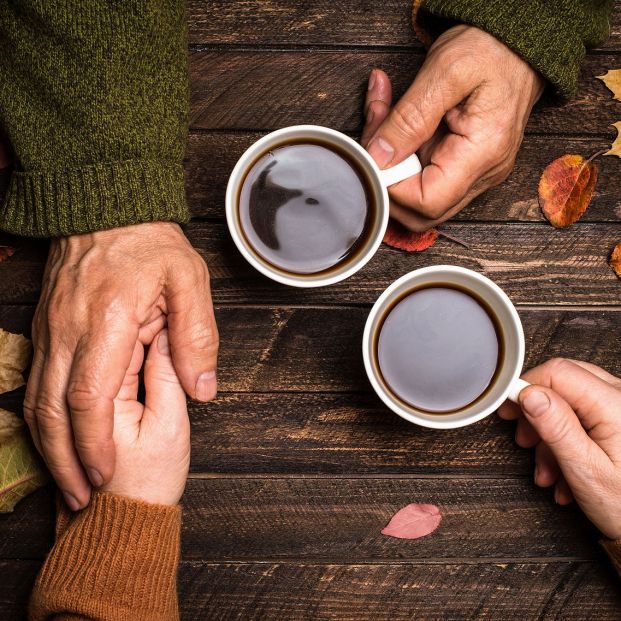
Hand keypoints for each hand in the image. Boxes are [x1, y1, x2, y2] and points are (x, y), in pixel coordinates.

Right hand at [24, 222, 217, 509]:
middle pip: (53, 409)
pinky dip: (44, 421)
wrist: (104, 208)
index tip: (106, 473)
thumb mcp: (190, 279)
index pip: (90, 394)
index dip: (94, 442)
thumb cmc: (151, 244)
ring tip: (69, 483)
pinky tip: (58, 442)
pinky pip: (36, 383)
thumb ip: (198, 335)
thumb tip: (204, 389)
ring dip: (50, 447)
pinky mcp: (46, 331)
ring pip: (37, 401)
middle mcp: (68, 330)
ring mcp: (50, 331)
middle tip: (84, 498)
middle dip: (65, 460)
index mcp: (107, 320)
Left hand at [362, 25, 544, 231]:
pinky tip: (392, 121)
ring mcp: (474, 173)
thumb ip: (409, 117)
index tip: (375, 153)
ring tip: (382, 116)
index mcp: (483, 153)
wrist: (518, 42)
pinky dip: (399, 152)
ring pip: (417, 195)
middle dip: (386, 178)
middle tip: (374, 132)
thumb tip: (379, 157)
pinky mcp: (463, 165)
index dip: (392, 186)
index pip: (427, 202)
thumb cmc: (491, 48)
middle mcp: (483, 173)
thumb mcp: (445, 70)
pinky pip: (423, 175)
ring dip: (389, 162)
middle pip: (421, 211)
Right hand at [499, 358, 620, 539]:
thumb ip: (557, 427)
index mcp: (615, 405)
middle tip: (526, 440)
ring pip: (570, 401)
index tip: (510, 410)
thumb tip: (529, 395)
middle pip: (562, 383)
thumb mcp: (586, 471)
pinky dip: (568, 440)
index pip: (557, 373)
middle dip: (537, 413)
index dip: (527, 388)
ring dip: (551, 435)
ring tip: (549, 471)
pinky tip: (565, 470)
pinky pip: (585, 415)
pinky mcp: (620, 420)